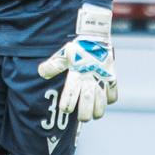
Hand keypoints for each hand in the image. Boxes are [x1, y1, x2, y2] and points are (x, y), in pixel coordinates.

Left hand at [37, 5, 118, 121]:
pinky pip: (113, 93)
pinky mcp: (111, 77)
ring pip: (102, 101)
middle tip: (83, 119)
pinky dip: (110, 99)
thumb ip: (53, 65)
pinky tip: (104, 101)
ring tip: (94, 115)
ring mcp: (102, 79)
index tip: (65, 110)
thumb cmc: (77, 47)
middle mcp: (89, 78)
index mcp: (76, 74)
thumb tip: (41, 72)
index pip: (71, 92)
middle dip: (86, 114)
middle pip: (89, 101)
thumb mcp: (63, 55)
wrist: (95, 36)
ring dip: (98, 110)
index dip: (68, 103)